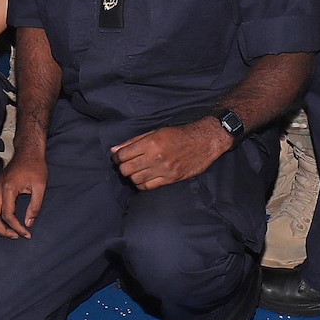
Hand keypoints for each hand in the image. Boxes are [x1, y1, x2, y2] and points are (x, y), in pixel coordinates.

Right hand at [0, 150, 47, 237]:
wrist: (27, 153)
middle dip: (1, 231)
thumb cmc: (35, 168)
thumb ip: (35, 206)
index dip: (17, 228)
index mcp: (8, 188)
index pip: (8, 215)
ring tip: (6, 232)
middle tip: (15, 236)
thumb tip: (29, 223)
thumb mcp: (40, 187)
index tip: (27, 234)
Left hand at [111, 119, 228, 190]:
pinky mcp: (171, 179)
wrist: (204, 141)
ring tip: (135, 171)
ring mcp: (164, 170)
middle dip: (122, 167)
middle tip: (125, 164)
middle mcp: (156, 157)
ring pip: (135, 179)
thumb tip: (114, 150)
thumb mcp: (155, 132)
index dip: (116, 157)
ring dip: (132, 176)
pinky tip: (143, 178)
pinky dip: (141, 184)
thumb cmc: (179, 134)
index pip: (123, 155)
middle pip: (127, 169)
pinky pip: (148, 187)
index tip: (117, 157)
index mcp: (151, 143)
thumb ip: (133, 141)